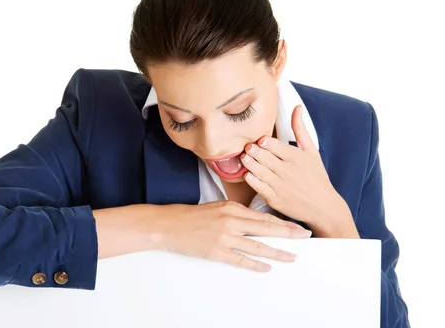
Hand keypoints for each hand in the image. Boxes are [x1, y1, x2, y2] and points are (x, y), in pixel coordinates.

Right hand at [156, 200, 311, 271]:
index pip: (263, 216)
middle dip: (288, 234)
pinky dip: (255, 265)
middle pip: (266, 229)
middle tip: (305, 237)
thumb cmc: (193, 216)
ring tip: (291, 257)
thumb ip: (237, 212)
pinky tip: (266, 268)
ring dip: (277, 252)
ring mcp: (224, 238)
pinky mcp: (217, 252)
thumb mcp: (217, 207)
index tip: (297, 226)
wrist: (170, 225)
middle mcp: (231, 221)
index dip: (283, 222)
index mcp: (232, 208)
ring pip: (257, 246)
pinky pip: (240, 260)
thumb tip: (257, 220)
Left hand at [241, 105, 357, 237]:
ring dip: (249, 163)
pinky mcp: (275, 199)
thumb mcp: (312, 151)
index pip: (275, 146)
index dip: (264, 142)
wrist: (323, 207)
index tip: (259, 140)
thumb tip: (296, 107)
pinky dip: (252, 180)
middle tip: (246, 147)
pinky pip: (259, 187)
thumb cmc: (317, 176)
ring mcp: (281, 186)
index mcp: (297, 157)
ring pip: (260, 171)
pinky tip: (247, 174)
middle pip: (265, 158)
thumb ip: (300, 129)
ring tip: (243, 157)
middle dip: (253, 151)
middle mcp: (288, 171)